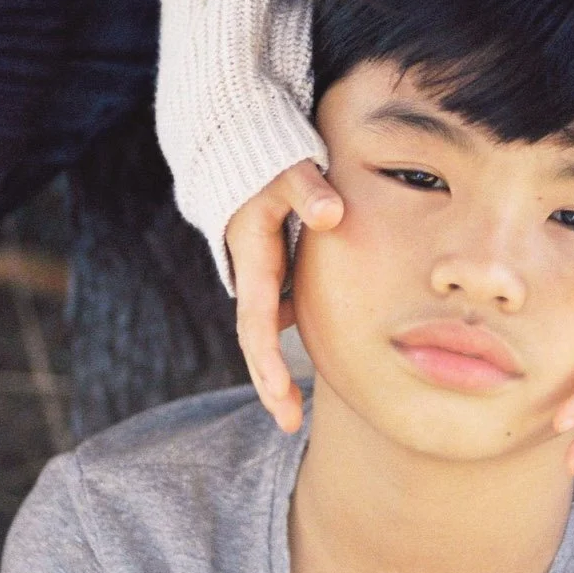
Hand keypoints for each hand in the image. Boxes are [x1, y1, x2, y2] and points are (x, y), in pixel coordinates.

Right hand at [226, 160, 343, 432]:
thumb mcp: (287, 167)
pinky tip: (306, 373)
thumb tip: (331, 214)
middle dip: (270, 384)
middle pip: (256, 340)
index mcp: (255, 258)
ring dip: (275, 374)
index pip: (258, 319)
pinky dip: (286, 347)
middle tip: (290, 424)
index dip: (268, 357)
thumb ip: (307, 188)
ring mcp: (262, 278)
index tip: (281, 391)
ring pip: (265, 334)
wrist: (242, 148)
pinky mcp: (274, 274)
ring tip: (294, 414)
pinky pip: (278, 318)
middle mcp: (253, 275)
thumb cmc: (268, 158)